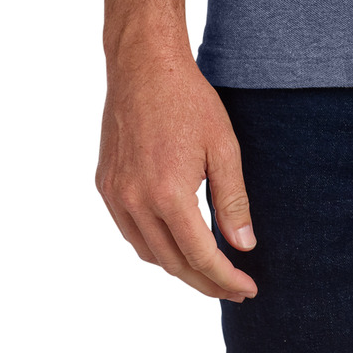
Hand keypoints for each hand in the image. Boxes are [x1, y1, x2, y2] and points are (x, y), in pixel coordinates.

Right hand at [97, 44, 258, 301]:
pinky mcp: (104, 185)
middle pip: (173, 263)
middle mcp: (135, 201)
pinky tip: (175, 239)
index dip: (225, 278)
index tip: (248, 288)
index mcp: (168, 194)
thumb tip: (243, 246)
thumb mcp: (224, 147)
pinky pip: (129, 231)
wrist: (144, 64)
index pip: (200, 255)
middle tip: (233, 286)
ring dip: (178, 266)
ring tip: (208, 267)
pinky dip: (153, 244)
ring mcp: (114, 194)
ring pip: (148, 252)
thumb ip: (232, 201)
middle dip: (205, 281)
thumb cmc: (189, 100)